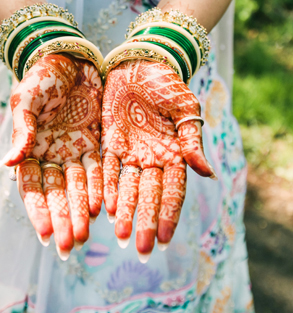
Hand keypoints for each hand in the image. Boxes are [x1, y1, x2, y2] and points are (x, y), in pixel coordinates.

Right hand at [1, 54, 102, 258]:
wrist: (68, 57)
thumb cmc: (40, 77)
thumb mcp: (25, 101)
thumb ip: (21, 132)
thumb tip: (7, 164)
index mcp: (29, 149)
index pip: (32, 187)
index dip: (38, 211)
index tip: (44, 234)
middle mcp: (51, 155)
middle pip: (57, 194)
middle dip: (62, 220)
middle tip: (68, 247)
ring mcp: (74, 150)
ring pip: (78, 186)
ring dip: (81, 210)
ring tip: (85, 236)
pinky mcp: (95, 142)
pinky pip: (99, 168)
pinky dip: (100, 187)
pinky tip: (104, 207)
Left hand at [101, 60, 215, 260]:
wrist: (140, 63)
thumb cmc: (168, 84)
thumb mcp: (185, 109)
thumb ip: (192, 141)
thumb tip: (208, 173)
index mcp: (174, 154)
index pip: (173, 190)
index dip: (168, 214)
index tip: (164, 238)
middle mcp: (152, 158)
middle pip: (148, 195)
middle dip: (145, 222)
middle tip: (141, 249)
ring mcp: (131, 153)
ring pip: (127, 188)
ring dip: (125, 211)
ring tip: (121, 236)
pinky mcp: (110, 143)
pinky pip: (108, 170)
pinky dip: (107, 188)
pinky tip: (104, 207)